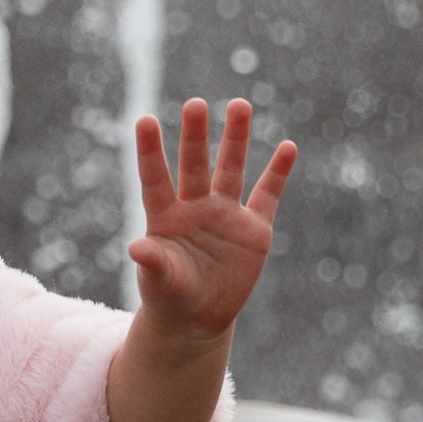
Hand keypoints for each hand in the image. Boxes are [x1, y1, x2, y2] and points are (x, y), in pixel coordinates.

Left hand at [127, 98, 296, 336]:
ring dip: (235, 139)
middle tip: (195, 104)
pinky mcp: (254, 229)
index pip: (155, 179)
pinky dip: (278, 173)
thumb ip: (152, 263)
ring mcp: (226, 214)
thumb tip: (135, 247)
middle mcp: (195, 207)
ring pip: (231, 169)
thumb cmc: (169, 296)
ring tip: (239, 105)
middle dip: (195, 137)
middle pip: (195, 165)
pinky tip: (288, 147)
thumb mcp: (159, 283)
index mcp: (165, 217)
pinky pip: (268, 195)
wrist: (198, 317)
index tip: (143, 119)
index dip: (150, 152)